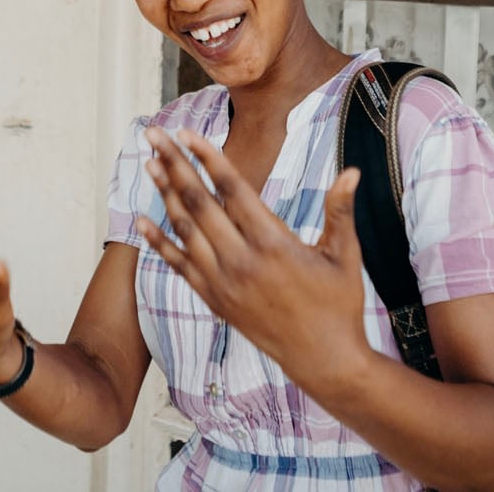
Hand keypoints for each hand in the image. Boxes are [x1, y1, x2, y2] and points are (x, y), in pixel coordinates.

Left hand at [134, 127, 370, 389]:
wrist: (323, 360)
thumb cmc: (339, 304)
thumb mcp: (345, 255)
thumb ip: (340, 211)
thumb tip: (353, 171)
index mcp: (274, 244)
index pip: (233, 191)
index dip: (208, 159)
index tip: (187, 133)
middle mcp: (242, 262)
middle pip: (200, 203)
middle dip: (175, 165)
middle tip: (154, 134)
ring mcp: (223, 283)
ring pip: (185, 230)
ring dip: (165, 194)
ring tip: (149, 163)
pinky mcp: (215, 300)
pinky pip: (179, 266)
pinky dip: (159, 242)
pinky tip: (140, 221)